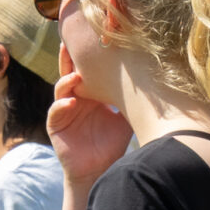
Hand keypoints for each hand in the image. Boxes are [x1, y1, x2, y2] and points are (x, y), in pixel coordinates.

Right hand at [48, 45, 132, 185]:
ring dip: (67, 81)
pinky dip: (62, 106)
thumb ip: (132, 100)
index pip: (88, 70)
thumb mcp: (125, 117)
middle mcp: (76, 97)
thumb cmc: (112, 143)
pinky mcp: (56, 125)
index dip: (90, 57)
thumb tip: (155, 84)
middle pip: (70, 72)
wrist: (100, 170)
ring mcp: (64, 110)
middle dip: (70, 58)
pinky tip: (71, 102)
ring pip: (61, 89)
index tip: (96, 40)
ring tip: (76, 75)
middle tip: (72, 42)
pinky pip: (55, 112)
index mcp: (91, 93)